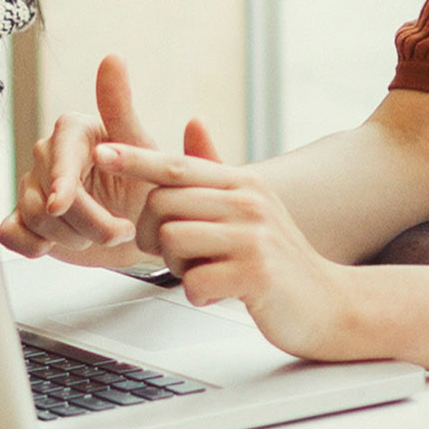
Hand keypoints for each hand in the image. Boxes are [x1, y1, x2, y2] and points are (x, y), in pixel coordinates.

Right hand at [0, 56, 163, 268]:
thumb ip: (121, 108)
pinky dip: (31, 245)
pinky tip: (55, 246)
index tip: (61, 203)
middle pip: (47, 193)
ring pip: (33, 217)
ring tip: (102, 236)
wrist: (143, 230)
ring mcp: (32, 187)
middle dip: (87, 222)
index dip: (60, 178)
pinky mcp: (24, 219)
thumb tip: (112, 58)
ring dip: (72, 238)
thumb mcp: (142, 148)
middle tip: (121, 230)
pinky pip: (11, 234)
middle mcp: (48, 155)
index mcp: (73, 131)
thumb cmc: (145, 186)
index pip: (58, 149)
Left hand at [93, 124, 366, 360]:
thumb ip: (216, 171)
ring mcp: (253, 236)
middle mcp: (248, 202)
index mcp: (242, 183)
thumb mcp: (251, 208)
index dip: (134, 159)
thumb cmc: (279, 261)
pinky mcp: (256, 273)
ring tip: (207, 273)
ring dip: (177, 268)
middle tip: (177, 258)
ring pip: (172, 242)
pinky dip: (199, 295)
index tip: (100, 153)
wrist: (329, 306)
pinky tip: (222, 294)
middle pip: (161, 207)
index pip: (176, 166)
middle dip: (152, 238)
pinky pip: (194, 282)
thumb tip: (191, 122)